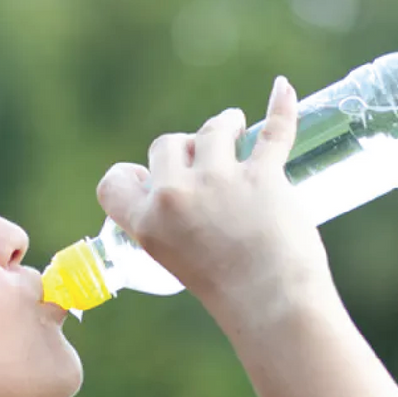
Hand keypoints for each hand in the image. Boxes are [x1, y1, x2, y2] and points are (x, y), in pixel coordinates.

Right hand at [96, 76, 333, 329]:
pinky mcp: (262, 175)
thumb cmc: (228, 292)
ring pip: (215, 128)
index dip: (131, 175)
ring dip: (226, 124)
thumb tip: (193, 188)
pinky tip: (282, 89)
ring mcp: (219, 182)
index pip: (114, 183)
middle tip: (206, 162)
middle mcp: (175, 197)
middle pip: (166, 145)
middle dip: (185, 147)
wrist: (271, 307)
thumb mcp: (178, 261)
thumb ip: (173, 225)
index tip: (151, 176)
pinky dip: (282, 105)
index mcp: (147, 225)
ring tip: (240, 130)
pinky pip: (274, 128)